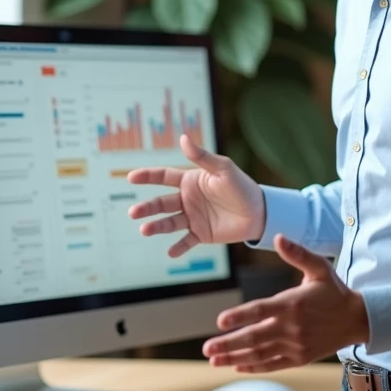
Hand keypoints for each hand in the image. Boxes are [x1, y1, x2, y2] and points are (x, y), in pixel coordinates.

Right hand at [127, 134, 265, 257]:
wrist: (259, 211)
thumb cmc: (242, 186)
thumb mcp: (223, 169)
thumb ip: (202, 157)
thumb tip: (183, 137)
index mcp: (190, 181)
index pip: (163, 177)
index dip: (147, 176)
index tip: (131, 177)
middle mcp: (187, 199)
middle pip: (161, 203)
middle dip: (147, 208)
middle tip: (134, 213)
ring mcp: (193, 218)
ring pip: (169, 223)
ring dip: (157, 227)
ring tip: (145, 230)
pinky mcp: (201, 234)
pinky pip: (186, 241)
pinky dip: (178, 248)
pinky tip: (171, 252)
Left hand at [202, 234, 368, 372]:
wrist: (357, 319)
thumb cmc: (334, 292)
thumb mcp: (319, 267)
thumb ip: (297, 253)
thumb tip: (279, 236)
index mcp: (293, 303)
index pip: (260, 310)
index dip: (239, 316)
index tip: (220, 321)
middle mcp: (292, 327)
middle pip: (254, 337)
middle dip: (228, 343)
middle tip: (207, 348)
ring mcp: (295, 345)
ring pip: (260, 354)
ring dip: (234, 357)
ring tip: (214, 360)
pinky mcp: (300, 358)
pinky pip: (273, 364)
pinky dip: (254, 366)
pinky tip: (237, 365)